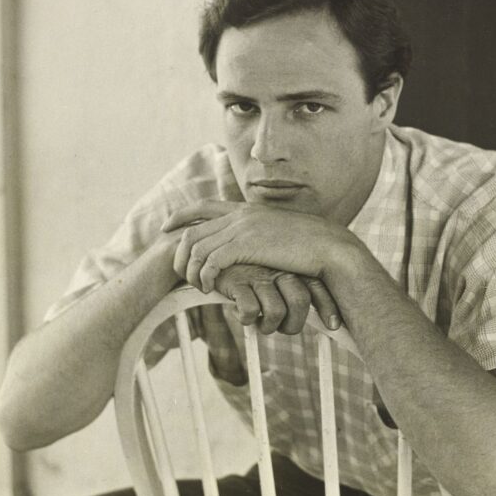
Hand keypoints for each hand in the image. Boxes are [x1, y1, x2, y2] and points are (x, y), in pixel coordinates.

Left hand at [161, 201, 357, 293]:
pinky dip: (204, 277)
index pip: (203, 206)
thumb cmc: (310, 248)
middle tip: (180, 274)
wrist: (330, 248)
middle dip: (178, 254)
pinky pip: (209, 260)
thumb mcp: (280, 235)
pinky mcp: (246, 244)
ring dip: (191, 271)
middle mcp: (240, 215)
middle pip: (191, 230)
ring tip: (199, 286)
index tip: (166, 228)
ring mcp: (242, 228)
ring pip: (196, 247)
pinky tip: (211, 289)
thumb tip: (253, 247)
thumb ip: (261, 236)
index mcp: (247, 210)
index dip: (180, 216)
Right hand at [213, 263, 341, 333]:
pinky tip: (238, 312)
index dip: (327, 306)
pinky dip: (245, 319)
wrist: (212, 252)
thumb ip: (295, 285)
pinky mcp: (237, 281)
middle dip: (293, 324)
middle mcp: (277, 268)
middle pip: (300, 302)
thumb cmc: (247, 269)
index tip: (333, 324)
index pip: (317, 285)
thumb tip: (323, 312)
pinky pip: (250, 311)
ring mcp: (258, 274)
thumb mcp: (274, 271)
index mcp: (290, 265)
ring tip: (258, 323)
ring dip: (267, 326)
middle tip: (281, 328)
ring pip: (276, 311)